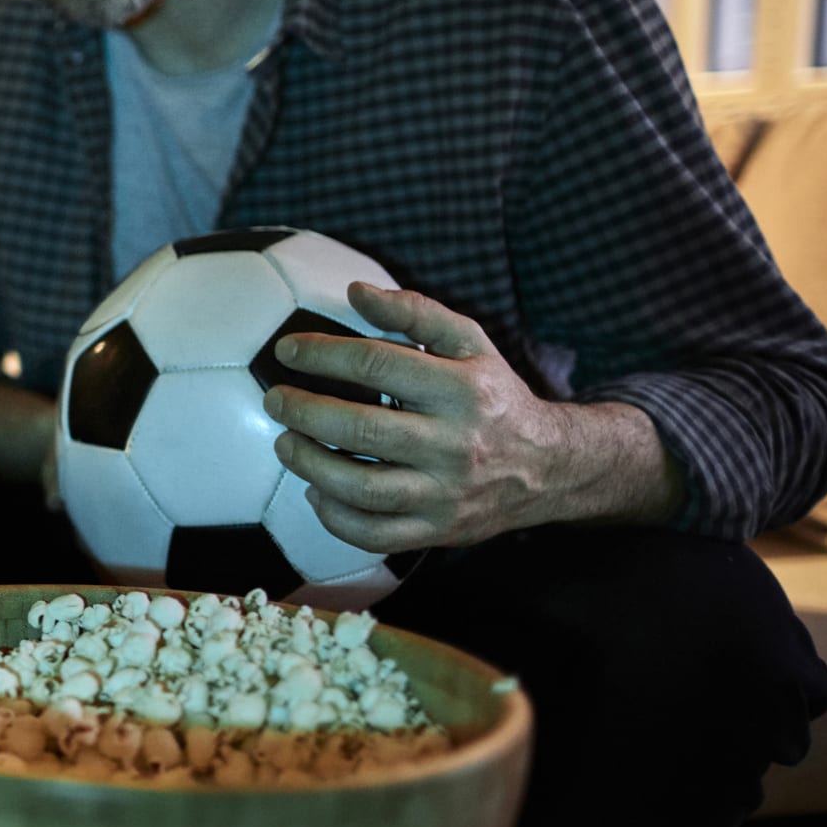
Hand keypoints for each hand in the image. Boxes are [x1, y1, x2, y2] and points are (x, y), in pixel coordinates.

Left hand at [261, 282, 569, 553]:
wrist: (549, 468)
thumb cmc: (494, 397)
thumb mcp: (470, 343)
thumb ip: (415, 311)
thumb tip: (355, 292)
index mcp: (462, 390)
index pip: (375, 365)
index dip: (321, 354)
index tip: (288, 352)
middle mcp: (456, 444)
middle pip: (362, 430)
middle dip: (304, 412)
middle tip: (276, 400)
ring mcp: (446, 494)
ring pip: (361, 488)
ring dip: (309, 465)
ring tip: (286, 444)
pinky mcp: (438, 531)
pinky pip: (373, 534)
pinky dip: (334, 516)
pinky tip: (317, 490)